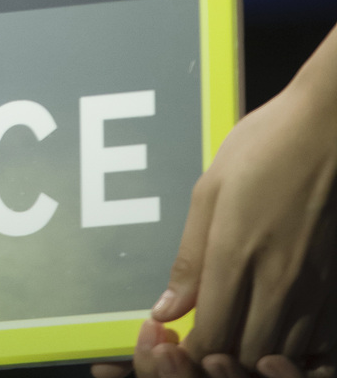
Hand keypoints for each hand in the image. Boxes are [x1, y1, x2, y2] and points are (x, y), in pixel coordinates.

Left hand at [92, 59, 336, 377]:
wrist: (323, 131)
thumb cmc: (263, 147)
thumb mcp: (209, 189)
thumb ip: (189, 257)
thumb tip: (167, 308)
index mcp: (236, 254)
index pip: (210, 335)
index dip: (190, 350)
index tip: (177, 342)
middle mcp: (276, 281)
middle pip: (245, 357)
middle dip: (218, 358)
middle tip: (202, 339)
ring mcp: (309, 288)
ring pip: (279, 356)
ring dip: (253, 355)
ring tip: (233, 333)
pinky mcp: (330, 286)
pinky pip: (310, 341)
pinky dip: (286, 347)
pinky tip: (269, 327)